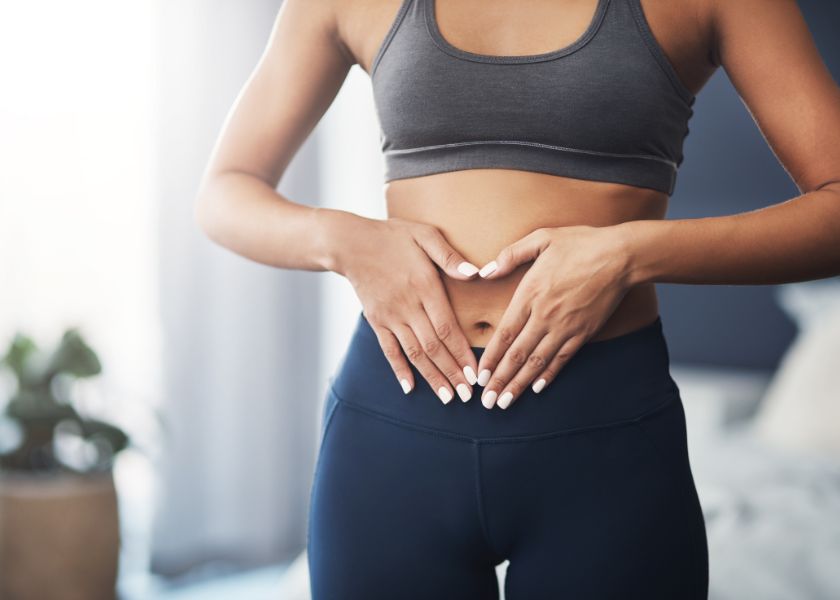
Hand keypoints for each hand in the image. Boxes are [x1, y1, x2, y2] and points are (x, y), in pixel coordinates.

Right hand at [329, 212, 480, 403]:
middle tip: (468, 395)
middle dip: (452, 373)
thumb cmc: (393, 236)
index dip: (462, 353)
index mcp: (424, 286)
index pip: (447, 327)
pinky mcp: (377, 320)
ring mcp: (390, 316)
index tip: (475, 373)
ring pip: (414, 353)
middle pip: (433, 346)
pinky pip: (389, 350)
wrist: (350, 243)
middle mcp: (408, 306)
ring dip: (432, 377)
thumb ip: (450, 256)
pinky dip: (399, 370)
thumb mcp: (425, 235)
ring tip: (448, 397)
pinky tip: (409, 388)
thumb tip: (476, 273)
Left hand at [474, 225, 633, 409]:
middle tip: (487, 402)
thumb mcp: (542, 239)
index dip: (491, 357)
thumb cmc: (580, 243)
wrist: (621, 256)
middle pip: (518, 354)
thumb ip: (511, 255)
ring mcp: (565, 327)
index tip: (480, 376)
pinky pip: (562, 359)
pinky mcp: (584, 333)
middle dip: (501, 380)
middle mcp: (545, 315)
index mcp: (531, 293)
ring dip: (520, 385)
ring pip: (538, 362)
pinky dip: (548, 375)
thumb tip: (486, 270)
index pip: (505, 333)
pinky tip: (536, 388)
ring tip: (505, 403)